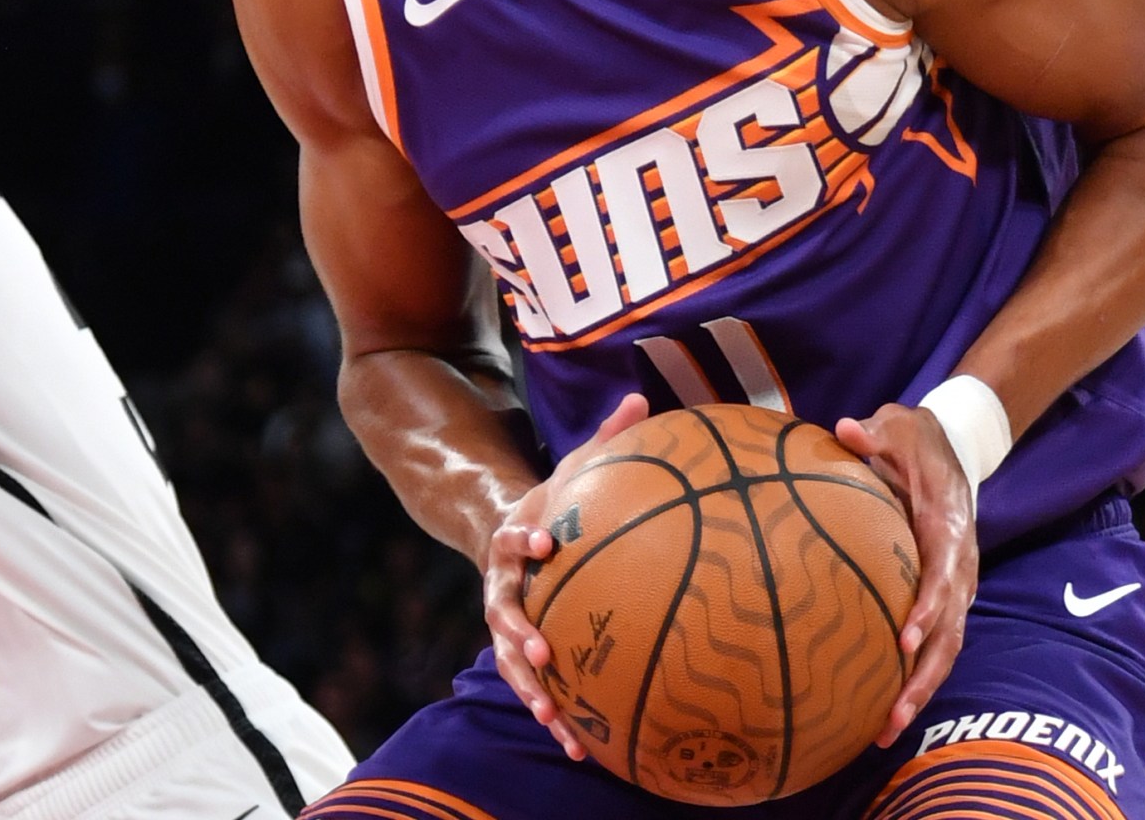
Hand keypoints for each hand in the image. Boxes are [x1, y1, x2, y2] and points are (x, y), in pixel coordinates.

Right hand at [482, 392, 650, 758]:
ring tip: (556, 721)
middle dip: (520, 636)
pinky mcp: (523, 653)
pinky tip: (584, 749)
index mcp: (517, 538)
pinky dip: (556, 713)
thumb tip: (642, 396)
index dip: (525, 539)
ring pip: (512, 664)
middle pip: (502, 615)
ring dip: (532, 692)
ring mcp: (508, 624)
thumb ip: (605, 437)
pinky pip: (537, 688)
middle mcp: (504, 586)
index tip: (543, 543)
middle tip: (542, 653)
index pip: (514, 536)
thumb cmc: (559, 501)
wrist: (518, 536)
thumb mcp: (575, 467)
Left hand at [836, 402, 978, 746]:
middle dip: (924, 678)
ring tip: (884, 731)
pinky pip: (937, 645)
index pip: (944, 576)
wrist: (957, 448)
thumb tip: (845, 429)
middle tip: (892, 715)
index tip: (905, 640)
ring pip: (946, 649)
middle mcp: (960, 567)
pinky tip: (883, 709)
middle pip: (950, 633)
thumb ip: (874, 432)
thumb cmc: (918, 440)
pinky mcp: (946, 598)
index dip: (929, 609)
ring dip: (920, 691)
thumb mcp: (900, 426)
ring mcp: (957, 587)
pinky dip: (917, 678)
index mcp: (948, 529)